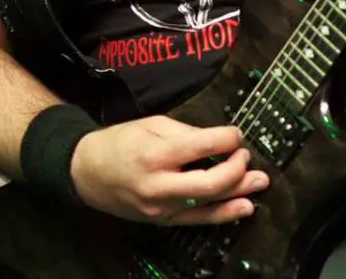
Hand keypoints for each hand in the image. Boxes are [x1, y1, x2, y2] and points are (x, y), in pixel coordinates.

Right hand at [70, 114, 268, 224]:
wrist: (86, 172)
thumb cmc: (120, 142)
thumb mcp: (152, 125)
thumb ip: (187, 133)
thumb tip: (218, 140)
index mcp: (156, 154)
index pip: (202, 146)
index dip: (227, 138)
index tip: (236, 133)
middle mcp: (159, 185)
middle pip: (210, 183)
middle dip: (237, 169)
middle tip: (246, 156)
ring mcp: (160, 209)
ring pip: (208, 206)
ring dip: (239, 195)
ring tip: (259, 184)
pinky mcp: (161, 222)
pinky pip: (197, 220)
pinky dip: (223, 214)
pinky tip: (242, 207)